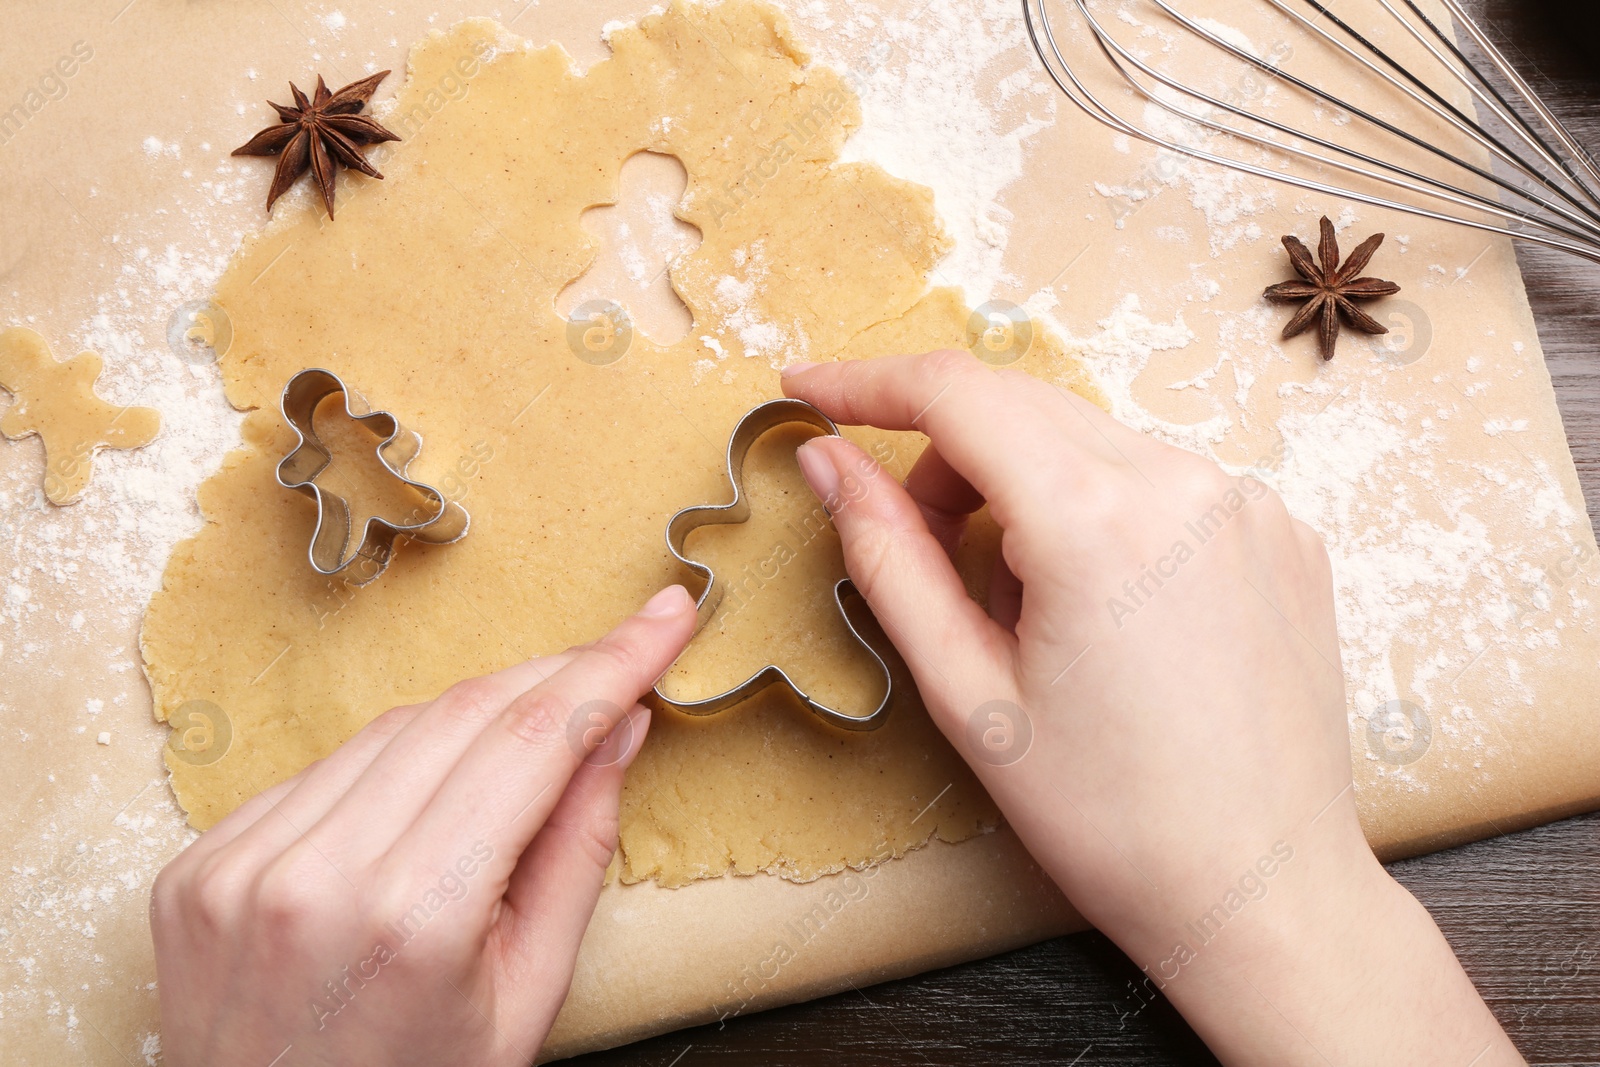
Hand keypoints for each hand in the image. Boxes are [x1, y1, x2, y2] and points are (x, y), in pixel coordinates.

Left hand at [151, 585, 695, 1066]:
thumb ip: (576, 853)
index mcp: (415, 919)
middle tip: (619, 658)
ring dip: (474, 716)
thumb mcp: (528, 998)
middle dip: (554, 675)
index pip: (535, 741)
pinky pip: (322, 771)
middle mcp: (315, 875)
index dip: (612, 665)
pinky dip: (391, 764)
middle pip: (463, 715)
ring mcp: (241, 864)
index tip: (664, 617)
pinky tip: (427, 793)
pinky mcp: (200, 862)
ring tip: (529, 737)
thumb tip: (619, 729)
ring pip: (391, 729)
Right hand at [783, 352, 1520, 1065]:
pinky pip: (1160, 480)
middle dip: (944, 459)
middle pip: (1020, 408)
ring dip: (1026, 491)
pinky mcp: (1282, 531)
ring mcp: (1245, 502)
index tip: (809, 389)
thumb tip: (827, 460)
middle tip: (912, 543)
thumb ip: (887, 557)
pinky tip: (1105, 610)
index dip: (866, 382)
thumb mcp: (968, 694)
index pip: (955, 393)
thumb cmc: (1112, 818)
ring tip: (1024, 607)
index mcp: (1095, 521)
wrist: (1262, 891)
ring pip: (1089, 442)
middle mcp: (1184, 482)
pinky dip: (1104, 513)